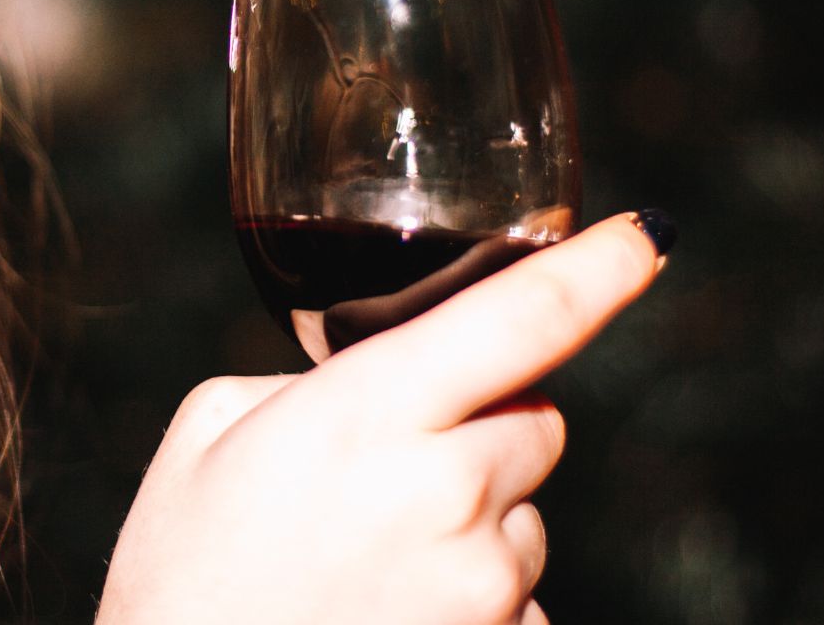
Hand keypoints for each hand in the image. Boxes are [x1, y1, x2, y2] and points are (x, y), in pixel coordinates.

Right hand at [97, 212, 666, 624]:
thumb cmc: (179, 581)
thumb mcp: (209, 436)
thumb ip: (308, 385)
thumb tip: (378, 380)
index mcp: (368, 413)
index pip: (524, 316)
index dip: (600, 266)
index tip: (645, 236)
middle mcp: (446, 494)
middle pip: (539, 420)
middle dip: (487, 426)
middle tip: (392, 472)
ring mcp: (484, 588)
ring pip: (525, 519)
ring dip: (475, 525)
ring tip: (368, 567)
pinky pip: (515, 605)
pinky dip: (467, 605)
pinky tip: (387, 614)